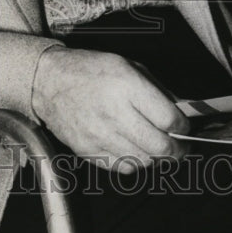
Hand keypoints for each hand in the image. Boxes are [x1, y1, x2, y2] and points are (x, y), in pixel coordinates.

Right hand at [31, 47, 189, 173]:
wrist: (47, 81)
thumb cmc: (89, 70)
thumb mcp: (127, 64)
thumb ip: (156, 88)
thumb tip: (179, 111)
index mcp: (126, 86)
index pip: (168, 119)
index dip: (183, 127)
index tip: (184, 127)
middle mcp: (114, 113)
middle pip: (160, 146)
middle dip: (177, 149)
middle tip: (180, 145)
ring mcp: (99, 135)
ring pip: (144, 161)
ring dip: (156, 157)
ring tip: (157, 147)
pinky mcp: (88, 151)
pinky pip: (122, 167)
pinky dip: (135, 162)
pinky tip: (134, 150)